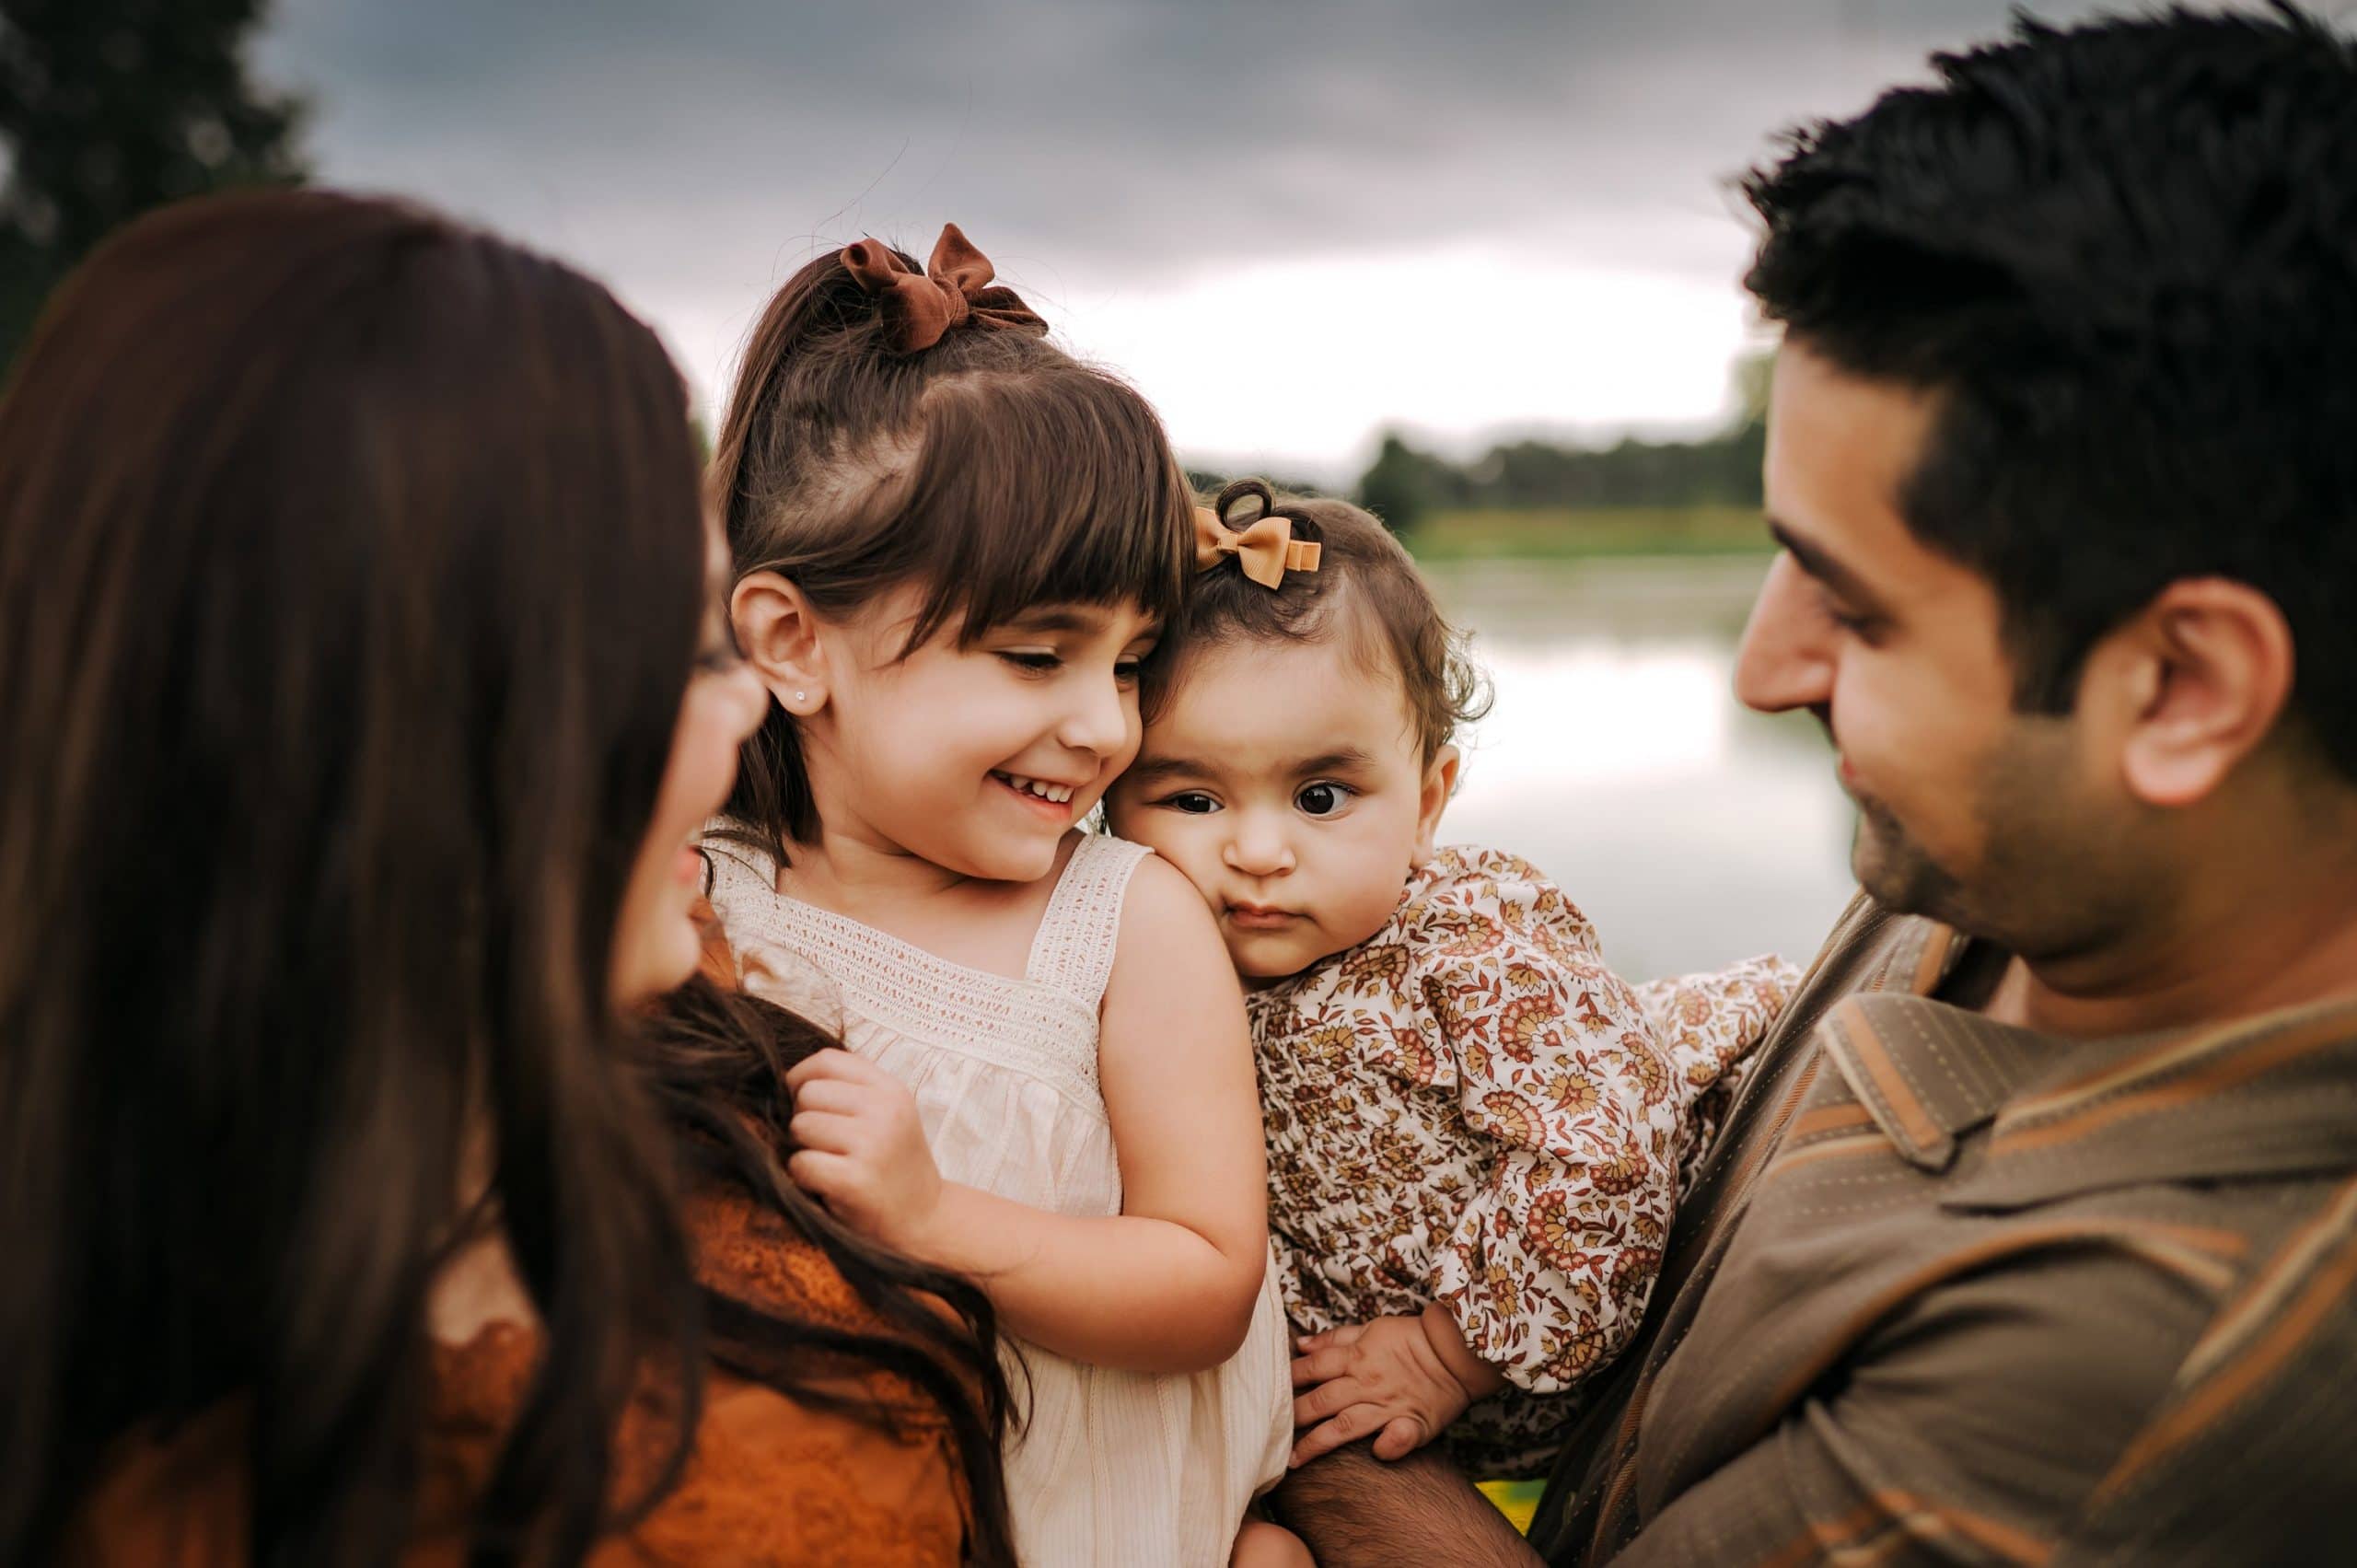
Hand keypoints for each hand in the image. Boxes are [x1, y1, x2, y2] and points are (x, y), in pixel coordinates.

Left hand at [782, 1048, 943, 1255]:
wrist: (925, 1220)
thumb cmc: (894, 1164)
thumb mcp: (888, 1114)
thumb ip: (849, 1089)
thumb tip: (788, 1080)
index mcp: (891, 1089)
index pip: (827, 1060)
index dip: (802, 1077)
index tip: (805, 1102)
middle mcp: (885, 1111)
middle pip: (808, 1093)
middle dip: (804, 1119)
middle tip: (826, 1144)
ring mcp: (872, 1145)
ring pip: (800, 1126)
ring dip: (803, 1150)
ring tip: (830, 1164)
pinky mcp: (855, 1180)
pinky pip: (801, 1163)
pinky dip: (804, 1178)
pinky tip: (827, 1186)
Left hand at [1289, 1312, 1490, 1467]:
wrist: (1455, 1349)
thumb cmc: (1411, 1338)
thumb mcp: (1371, 1328)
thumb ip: (1336, 1339)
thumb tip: (1301, 1345)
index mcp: (1356, 1357)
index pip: (1313, 1369)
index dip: (1289, 1380)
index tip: (1268, 1392)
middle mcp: (1367, 1382)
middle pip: (1322, 1400)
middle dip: (1294, 1416)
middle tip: (1269, 1432)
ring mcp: (1389, 1405)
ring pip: (1346, 1425)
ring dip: (1319, 1442)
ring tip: (1295, 1459)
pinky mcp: (1413, 1422)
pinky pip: (1399, 1437)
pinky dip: (1388, 1446)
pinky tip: (1376, 1454)